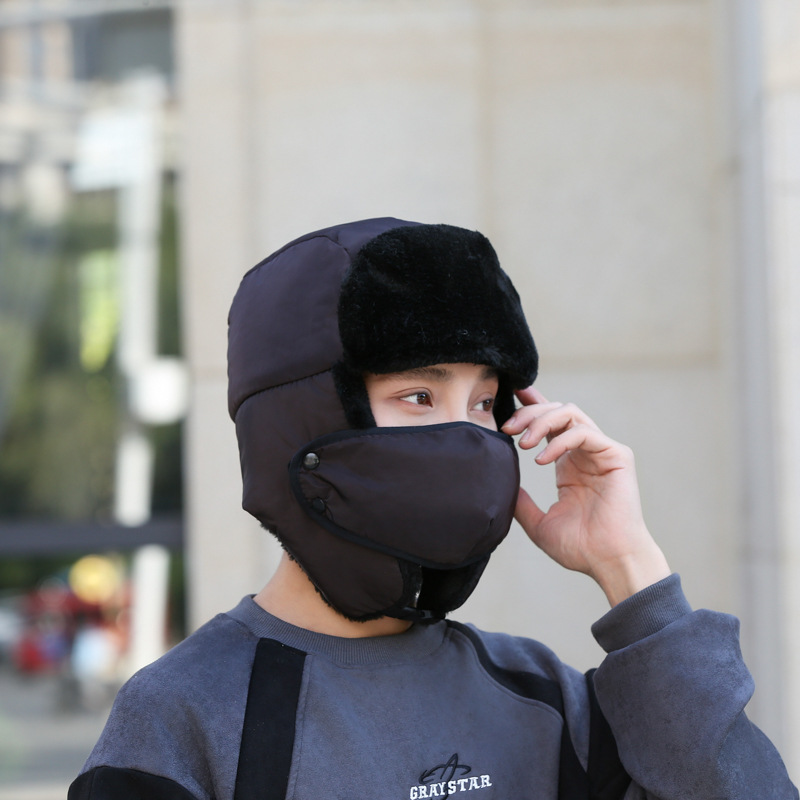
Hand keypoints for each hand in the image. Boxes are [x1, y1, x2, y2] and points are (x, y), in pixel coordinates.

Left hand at [501, 387, 670, 605]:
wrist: (608, 562)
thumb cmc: (580, 547)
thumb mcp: (539, 523)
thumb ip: (521, 503)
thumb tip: (502, 487)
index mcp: (568, 463)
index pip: (551, 423)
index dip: (533, 404)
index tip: (512, 393)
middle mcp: (585, 453)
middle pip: (557, 411)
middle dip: (529, 412)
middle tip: (507, 428)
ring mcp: (602, 452)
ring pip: (570, 413)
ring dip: (542, 421)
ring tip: (522, 443)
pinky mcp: (616, 456)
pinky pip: (585, 432)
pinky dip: (560, 441)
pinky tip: (541, 459)